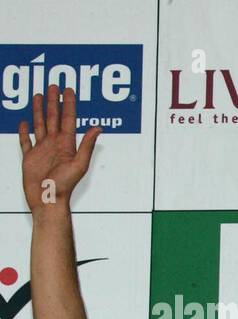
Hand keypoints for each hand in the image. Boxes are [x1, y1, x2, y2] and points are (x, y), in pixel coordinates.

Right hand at [17, 87, 99, 210]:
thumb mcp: (79, 164)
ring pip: (40, 124)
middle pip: (54, 117)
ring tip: (39, 96)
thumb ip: (87, 145)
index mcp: (66, 144)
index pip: (68, 119)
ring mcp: (42, 150)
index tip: (68, 90)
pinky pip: (26, 141)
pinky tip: (25, 122)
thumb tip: (98, 128)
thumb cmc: (64, 186)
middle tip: (54, 86)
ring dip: (39, 110)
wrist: (47, 199)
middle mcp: (54, 144)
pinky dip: (25, 131)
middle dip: (54, 101)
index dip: (68, 104)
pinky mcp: (30, 157)